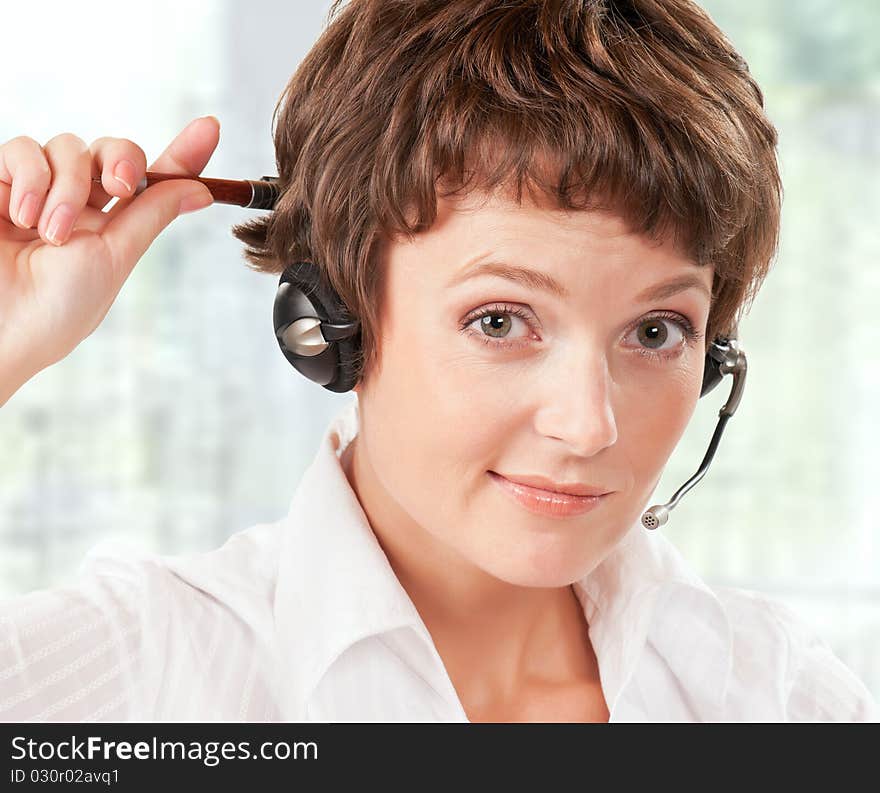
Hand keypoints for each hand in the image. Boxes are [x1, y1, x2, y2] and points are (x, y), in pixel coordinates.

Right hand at [0, 116, 217, 402]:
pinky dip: (29, 178)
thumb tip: (202, 191)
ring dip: (66, 187)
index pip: (152, 181)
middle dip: (122, 161)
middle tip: (119, 187)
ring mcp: (38, 190)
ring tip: (50, 233)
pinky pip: (22, 150)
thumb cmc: (56, 307)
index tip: (209, 127)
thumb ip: (152, 215)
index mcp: (112, 227)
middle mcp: (77, 204)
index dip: (183, 153)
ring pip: (68, 147)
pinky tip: (22, 216)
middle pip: (113, 151)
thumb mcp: (115, 258)